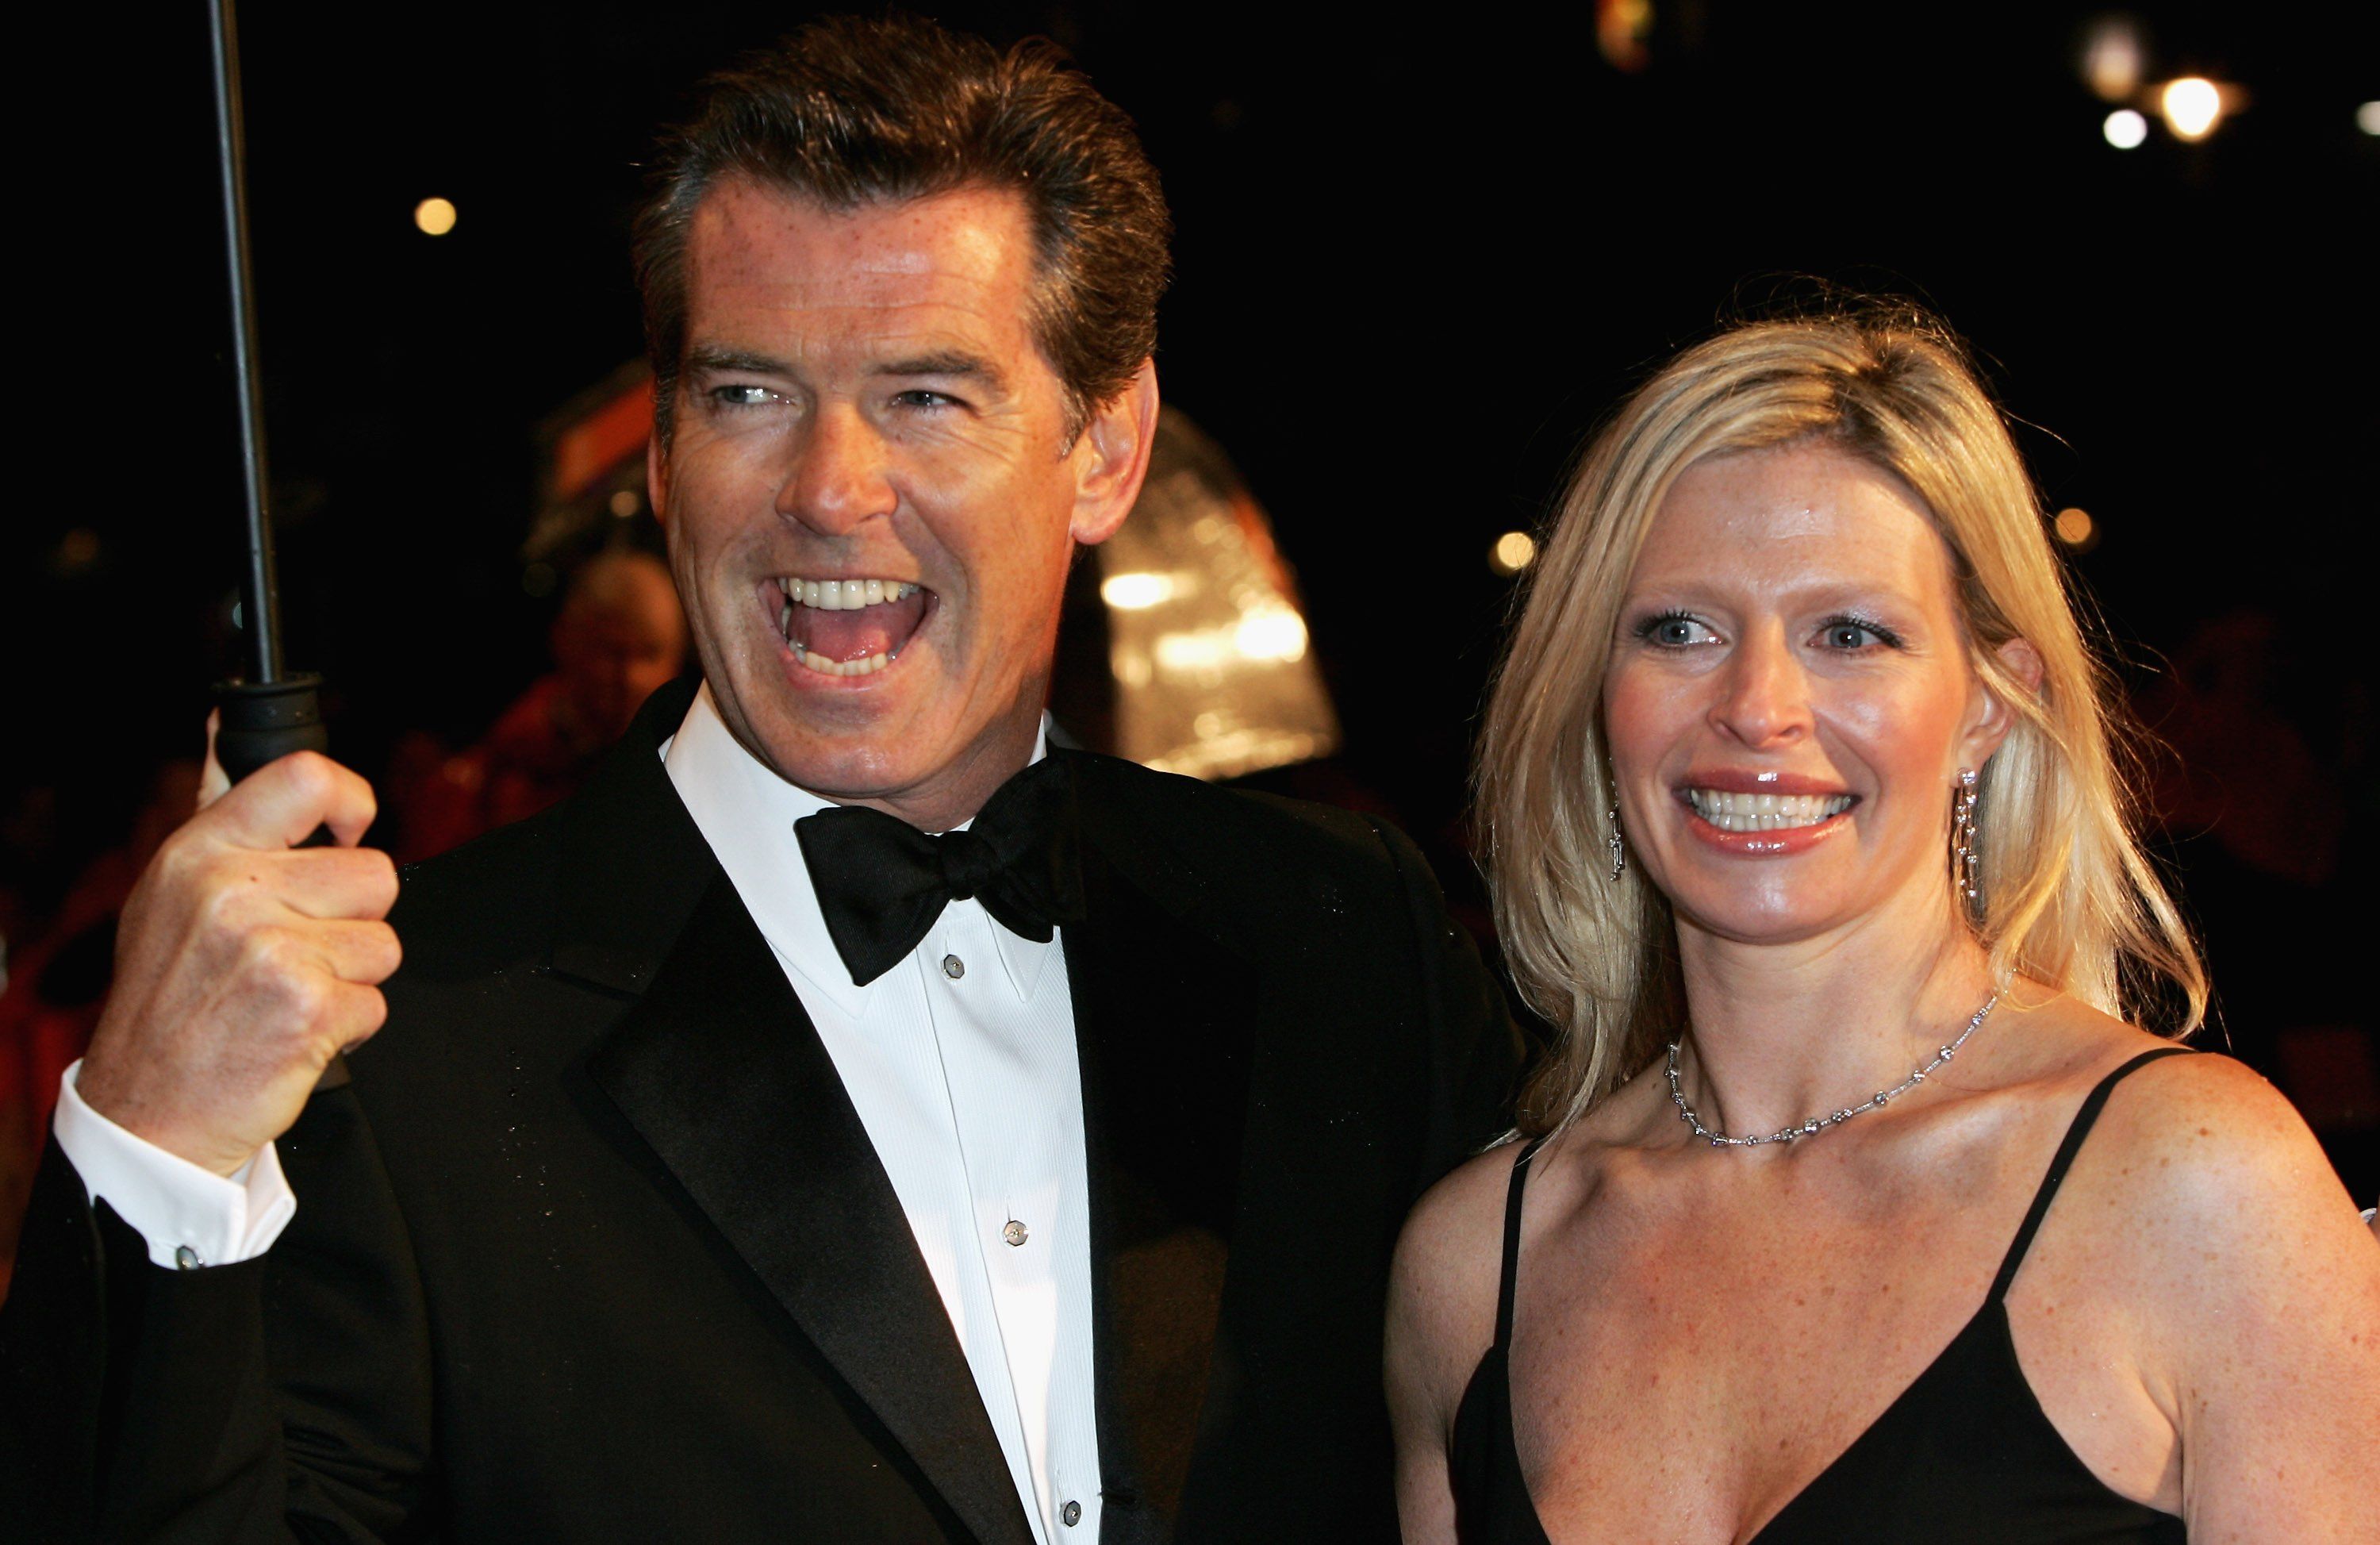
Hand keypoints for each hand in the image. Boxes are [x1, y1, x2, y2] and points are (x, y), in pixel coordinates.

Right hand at [75, 715, 400, 1176]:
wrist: (150, 1110)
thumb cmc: (169, 1003)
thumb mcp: (171, 895)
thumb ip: (222, 816)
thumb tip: (230, 729)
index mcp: (201, 854)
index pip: (304, 777)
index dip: (351, 798)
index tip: (350, 828)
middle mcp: (232, 893)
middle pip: (374, 874)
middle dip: (352, 920)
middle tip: (295, 954)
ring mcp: (272, 950)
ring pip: (383, 941)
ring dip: (351, 976)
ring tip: (289, 995)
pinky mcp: (308, 1008)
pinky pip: (378, 1000)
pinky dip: (349, 1025)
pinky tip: (295, 1031)